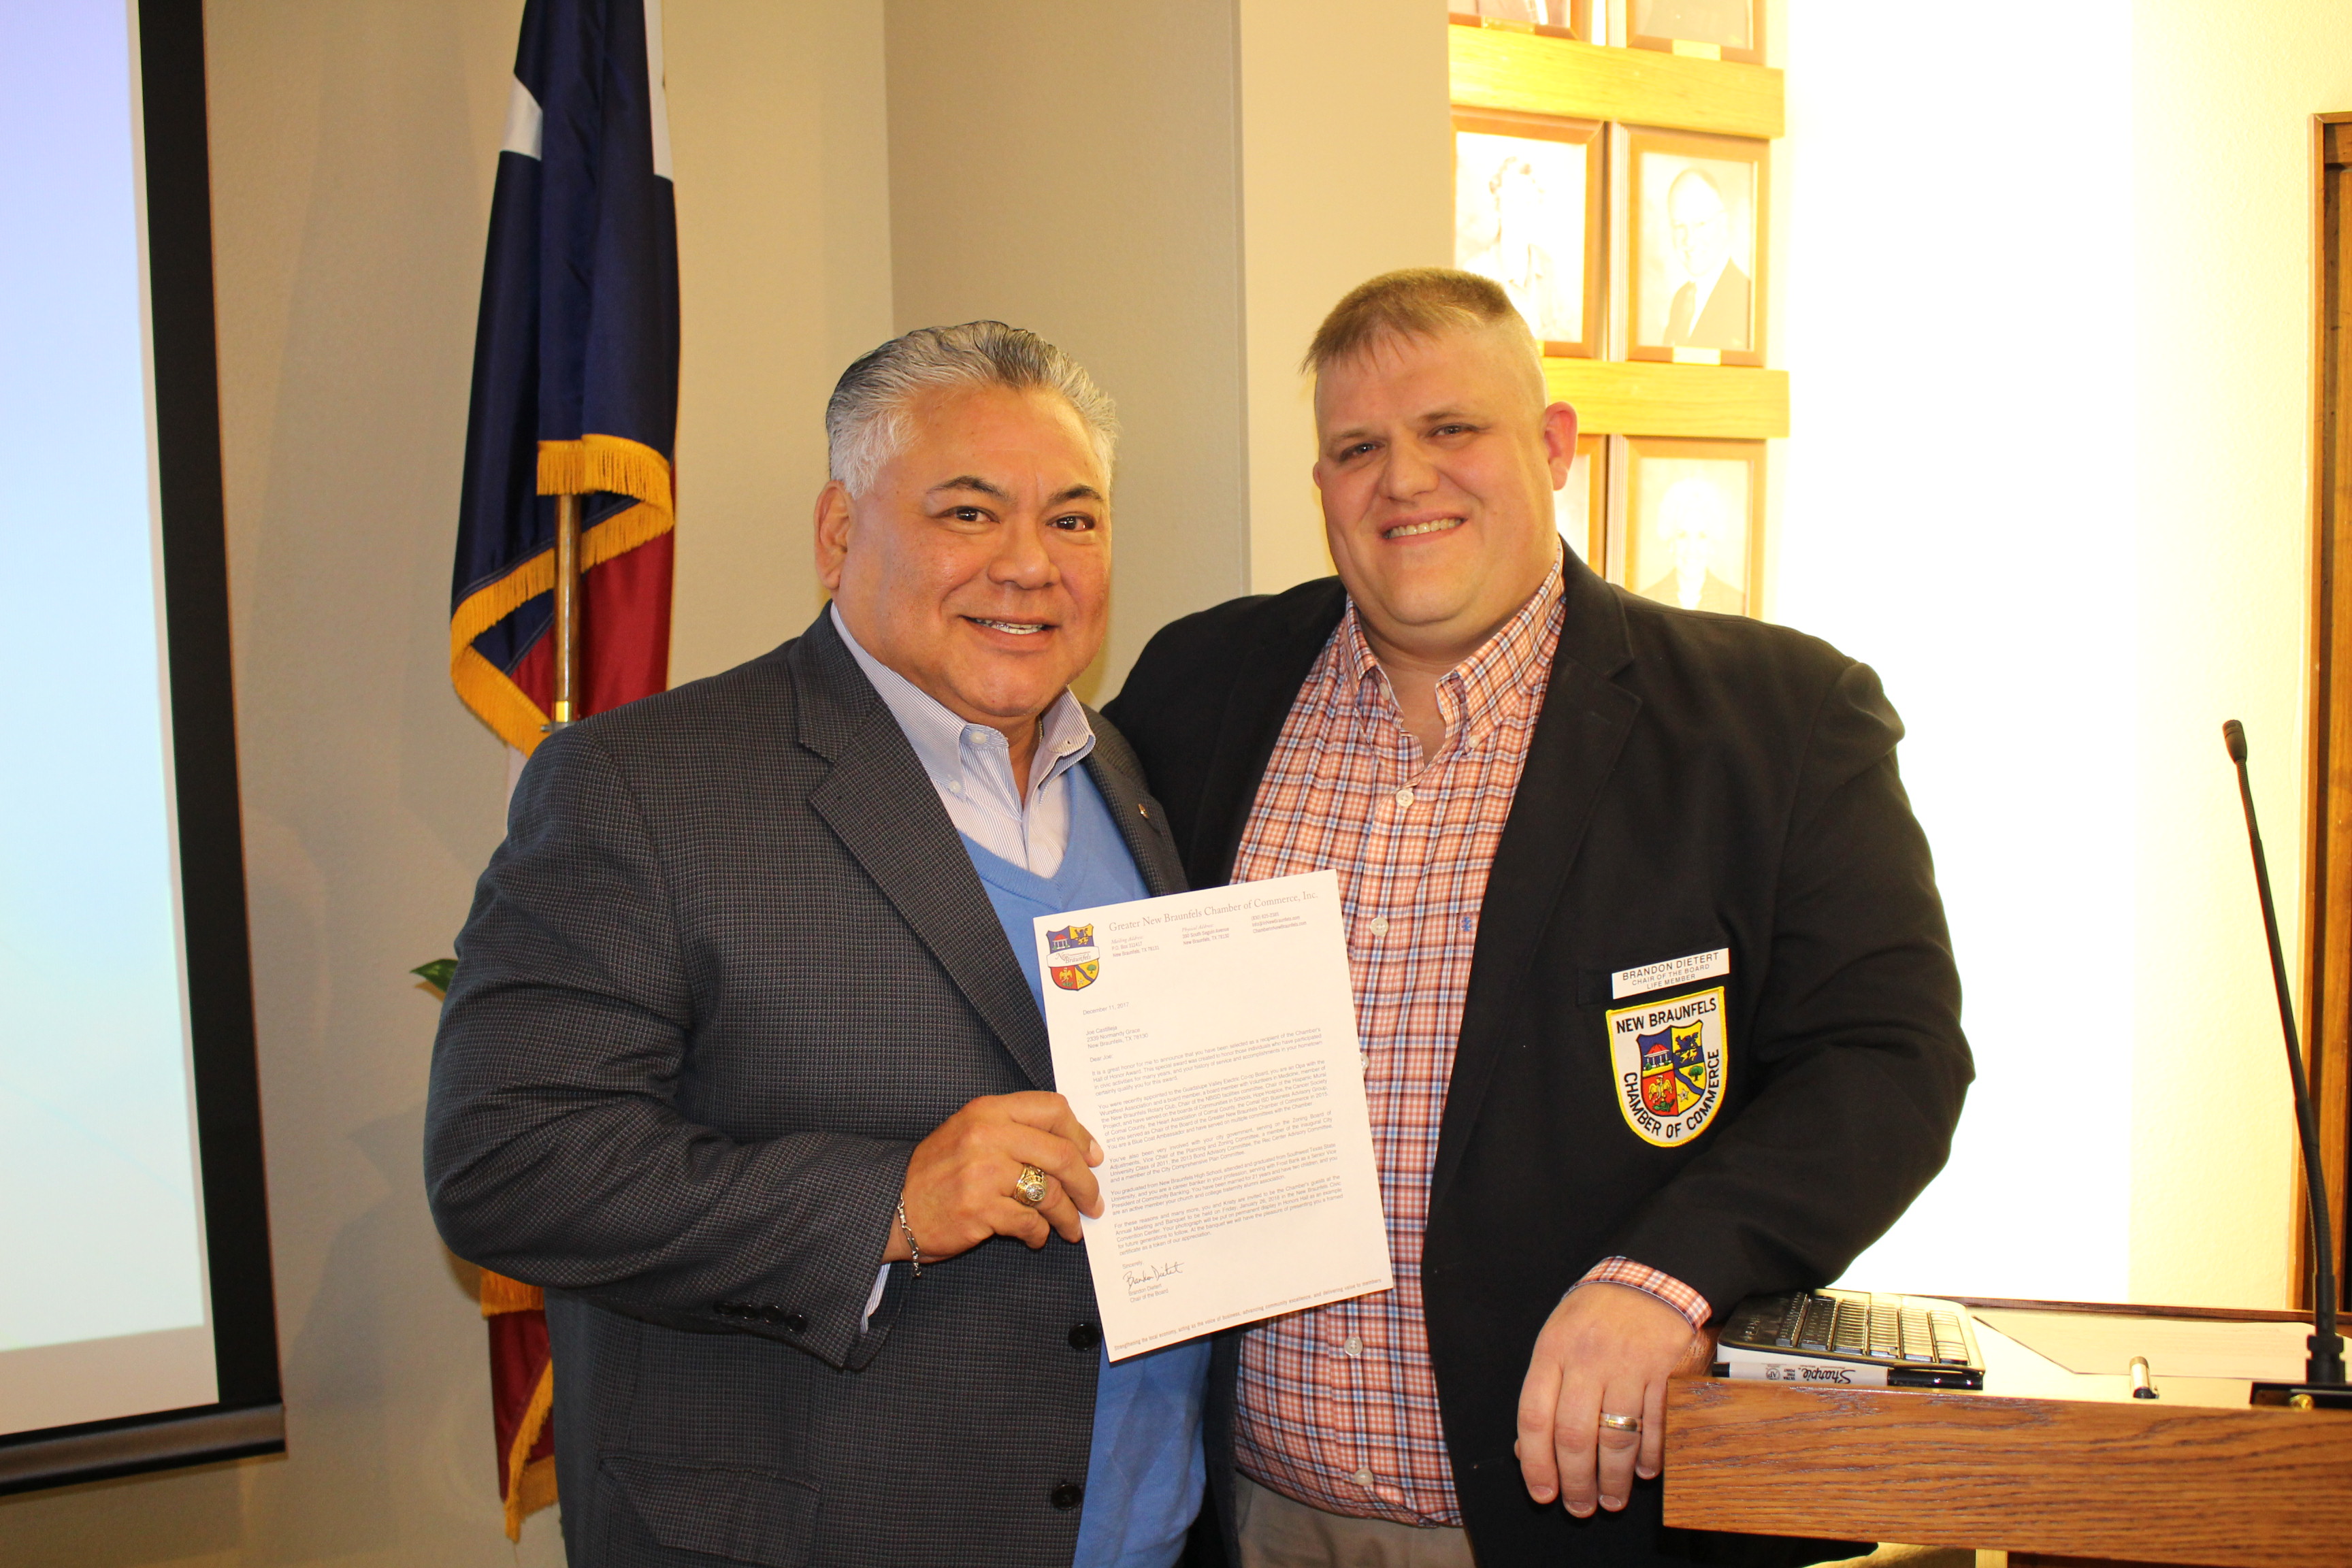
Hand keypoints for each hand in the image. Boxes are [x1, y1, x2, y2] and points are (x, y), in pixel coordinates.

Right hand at [888, 1092, 1104, 1263]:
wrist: (893, 1206)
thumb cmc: (938, 1172)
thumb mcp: (970, 1132)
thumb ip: (1014, 1131)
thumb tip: (1072, 1149)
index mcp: (988, 1110)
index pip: (1052, 1109)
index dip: (1080, 1135)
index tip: (1092, 1157)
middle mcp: (987, 1135)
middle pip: (1061, 1154)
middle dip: (1086, 1183)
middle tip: (1093, 1201)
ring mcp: (983, 1173)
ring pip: (1050, 1193)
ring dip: (1068, 1216)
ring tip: (1072, 1228)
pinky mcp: (979, 1209)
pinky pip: (1029, 1222)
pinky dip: (1039, 1234)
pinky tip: (1036, 1237)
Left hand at [1514, 1281, 1704, 1516]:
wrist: (1646, 1280)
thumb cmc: (1592, 1316)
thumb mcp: (1554, 1341)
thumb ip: (1541, 1393)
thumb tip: (1527, 1450)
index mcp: (1552, 1351)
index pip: (1535, 1417)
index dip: (1535, 1462)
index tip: (1542, 1493)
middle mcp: (1587, 1360)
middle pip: (1575, 1435)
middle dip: (1576, 1482)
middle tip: (1579, 1508)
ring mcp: (1627, 1366)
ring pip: (1617, 1437)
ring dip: (1614, 1479)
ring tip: (1611, 1500)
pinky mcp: (1663, 1372)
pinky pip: (1656, 1423)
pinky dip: (1651, 1455)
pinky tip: (1645, 1472)